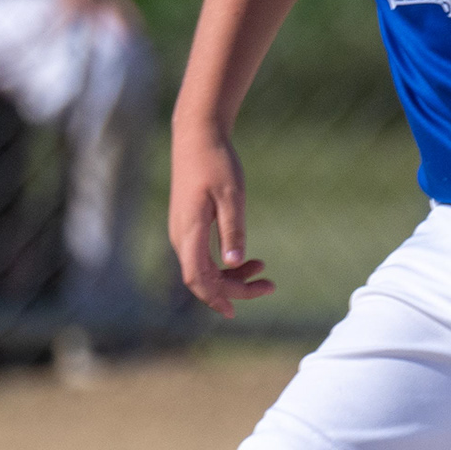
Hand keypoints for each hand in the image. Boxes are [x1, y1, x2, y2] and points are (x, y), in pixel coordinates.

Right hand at [169, 131, 269, 316]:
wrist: (196, 137)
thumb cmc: (216, 163)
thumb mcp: (232, 196)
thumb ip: (233, 230)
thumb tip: (235, 262)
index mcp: (189, 232)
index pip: (197, 278)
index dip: (215, 298)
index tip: (236, 312)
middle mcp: (180, 236)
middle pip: (201, 279)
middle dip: (234, 288)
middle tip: (270, 285)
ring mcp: (181, 231)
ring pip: (201, 268)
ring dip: (231, 276)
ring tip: (263, 268)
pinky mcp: (187, 225)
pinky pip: (200, 256)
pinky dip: (223, 263)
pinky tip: (244, 257)